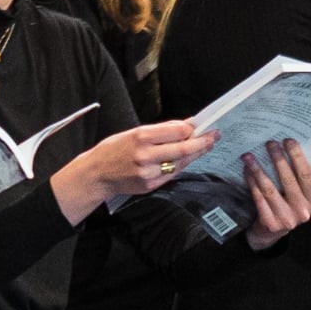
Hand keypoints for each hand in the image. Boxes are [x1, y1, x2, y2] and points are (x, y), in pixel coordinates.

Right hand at [52, 118, 215, 221]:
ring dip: (196, 153)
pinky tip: (188, 158)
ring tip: (206, 146)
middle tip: (215, 135)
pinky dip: (182, 164)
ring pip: (181, 162)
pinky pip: (173, 173)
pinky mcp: (150, 184)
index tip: (203, 124)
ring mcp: (149, 172)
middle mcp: (146, 155)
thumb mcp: (132, 133)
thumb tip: (184, 126)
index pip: (177, 130)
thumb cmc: (112, 150)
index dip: (193, 128)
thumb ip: (159, 131)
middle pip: (184, 148)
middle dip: (203, 141)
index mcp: (140, 137)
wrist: (95, 174)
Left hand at [237, 140, 310, 248]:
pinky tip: (246, 170)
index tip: (288, 140)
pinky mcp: (270, 223)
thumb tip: (296, 146)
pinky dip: (251, 182)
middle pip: (288, 180)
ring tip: (249, 155)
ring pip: (270, 188)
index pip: (307, 174)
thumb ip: (301, 176)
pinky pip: (258, 198)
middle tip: (269, 143)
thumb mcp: (301, 194)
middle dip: (278, 159)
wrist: (272, 233)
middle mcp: (304, 211)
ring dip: (258, 169)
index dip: (297, 156)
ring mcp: (287, 219)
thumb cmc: (288, 205)